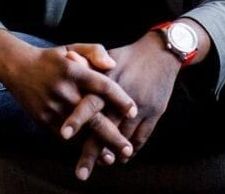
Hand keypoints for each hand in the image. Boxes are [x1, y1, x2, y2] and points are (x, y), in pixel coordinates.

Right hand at [0, 31, 136, 160]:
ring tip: (112, 157)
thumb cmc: (53, 59)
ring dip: (96, 146)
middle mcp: (64, 90)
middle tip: (127, 150)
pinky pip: (65, 136)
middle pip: (93, 116)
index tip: (133, 111)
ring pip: (79, 131)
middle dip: (111, 136)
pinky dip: (79, 144)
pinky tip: (91, 152)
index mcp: (75, 71)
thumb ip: (95, 52)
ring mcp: (53, 107)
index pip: (102, 86)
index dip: (120, 99)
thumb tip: (112, 65)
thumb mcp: (73, 47)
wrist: (18, 68)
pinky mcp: (43, 119)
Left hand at [68, 32, 182, 180]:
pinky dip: (132, 148)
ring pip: (124, 136)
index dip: (77, 119)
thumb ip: (88, 60)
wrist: (161, 52)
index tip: (64, 135)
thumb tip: (69, 58)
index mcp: (109, 80)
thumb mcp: (107, 55)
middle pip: (106, 128)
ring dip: (112, 153)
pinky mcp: (155, 112)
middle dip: (92, 152)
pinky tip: (121, 157)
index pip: (90, 102)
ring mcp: (142, 105)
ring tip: (100, 165)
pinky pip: (142, 136)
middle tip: (81, 172)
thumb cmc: (128, 56)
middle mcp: (124, 95)